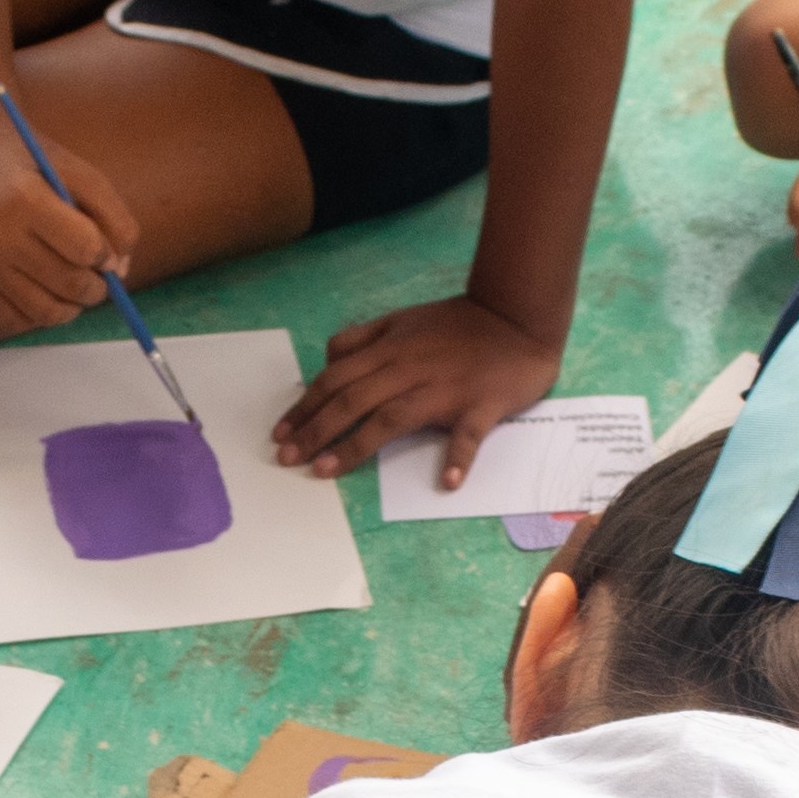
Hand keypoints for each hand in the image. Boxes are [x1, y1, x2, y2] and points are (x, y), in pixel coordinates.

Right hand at [0, 116, 126, 335]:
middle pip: (70, 284)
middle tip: (99, 277)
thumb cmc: (36, 164)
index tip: (103, 249)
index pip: (85, 248)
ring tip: (77, 287)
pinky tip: (48, 292)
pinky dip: (42, 314)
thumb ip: (115, 219)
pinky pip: (17, 320)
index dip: (106, 255)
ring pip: (46, 311)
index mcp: (25, 198)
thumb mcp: (83, 175)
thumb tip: (119, 272)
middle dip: (98, 287)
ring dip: (74, 306)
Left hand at [275, 292, 562, 484]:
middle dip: (315, 430)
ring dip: (357, 445)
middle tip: (287, 458)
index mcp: (390, 349)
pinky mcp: (481, 405)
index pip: (336, 378)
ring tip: (326, 470)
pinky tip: (448, 480)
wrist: (517, 317)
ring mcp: (444, 389)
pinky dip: (459, 457)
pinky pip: (468, 435)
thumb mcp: (402, 319)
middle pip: (353, 399)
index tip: (281, 433)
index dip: (305, 406)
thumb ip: (363, 338)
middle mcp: (409, 369)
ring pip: (392, 417)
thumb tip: (326, 362)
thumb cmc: (458, 323)